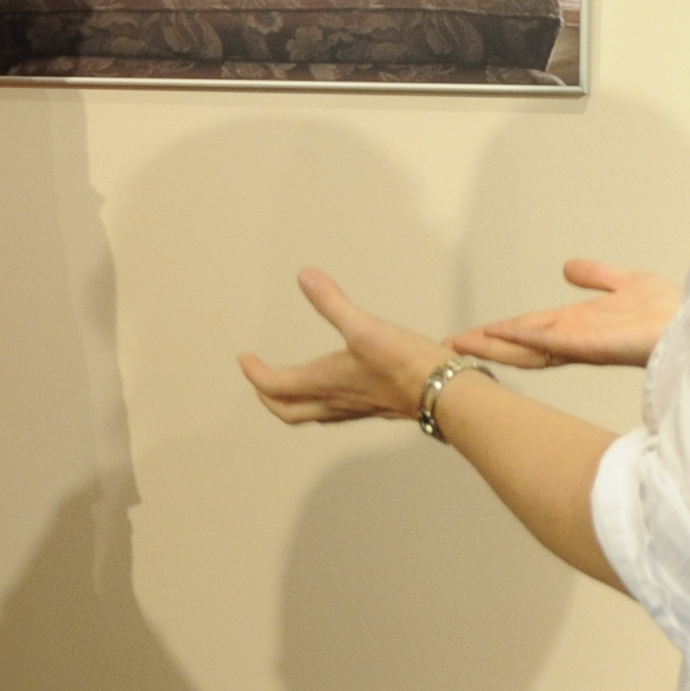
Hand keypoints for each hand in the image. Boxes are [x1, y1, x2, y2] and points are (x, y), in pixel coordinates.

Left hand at [238, 269, 449, 424]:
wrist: (444, 392)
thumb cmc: (403, 362)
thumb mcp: (364, 326)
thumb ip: (332, 302)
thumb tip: (305, 276)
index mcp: (323, 383)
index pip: (274, 385)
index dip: (254, 373)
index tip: (244, 358)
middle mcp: (334, 401)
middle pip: (288, 411)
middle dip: (268, 396)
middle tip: (259, 378)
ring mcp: (355, 409)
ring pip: (312, 414)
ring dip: (292, 403)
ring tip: (286, 385)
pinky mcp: (375, 408)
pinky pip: (335, 412)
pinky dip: (320, 403)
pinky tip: (333, 388)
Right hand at [451, 258, 679, 369]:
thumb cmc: (672, 311)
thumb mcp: (625, 283)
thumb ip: (596, 277)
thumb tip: (568, 267)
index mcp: (580, 328)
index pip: (530, 331)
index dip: (499, 333)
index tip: (469, 336)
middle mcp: (577, 340)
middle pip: (521, 345)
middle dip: (485, 346)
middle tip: (448, 349)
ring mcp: (585, 344)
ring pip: (530, 347)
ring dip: (495, 346)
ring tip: (461, 346)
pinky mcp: (598, 345)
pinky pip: (557, 342)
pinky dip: (528, 340)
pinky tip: (503, 335)